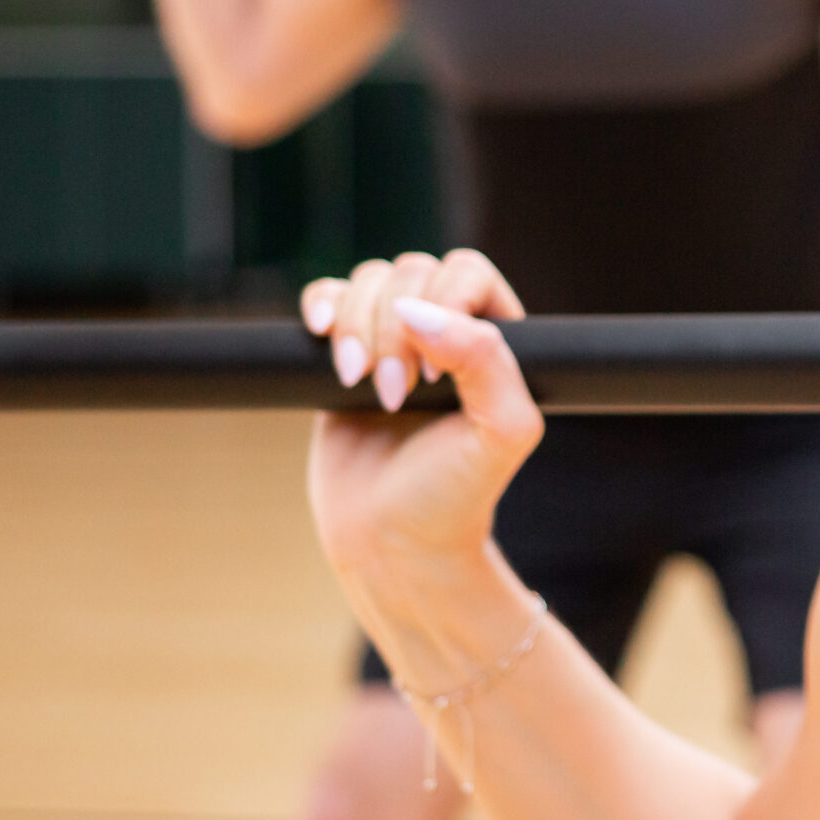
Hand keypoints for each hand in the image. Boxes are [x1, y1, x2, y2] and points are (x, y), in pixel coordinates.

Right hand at [302, 252, 544, 675]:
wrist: (393, 546)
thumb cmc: (455, 496)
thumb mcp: (499, 432)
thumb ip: (486, 360)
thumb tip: (418, 311)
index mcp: (496, 340)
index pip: (467, 272)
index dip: (445, 305)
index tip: (435, 373)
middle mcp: (447, 333)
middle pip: (412, 273)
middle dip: (393, 329)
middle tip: (396, 395)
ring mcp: (393, 342)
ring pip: (368, 281)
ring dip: (356, 326)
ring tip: (361, 387)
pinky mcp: (343, 356)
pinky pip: (327, 298)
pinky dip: (320, 306)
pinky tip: (320, 334)